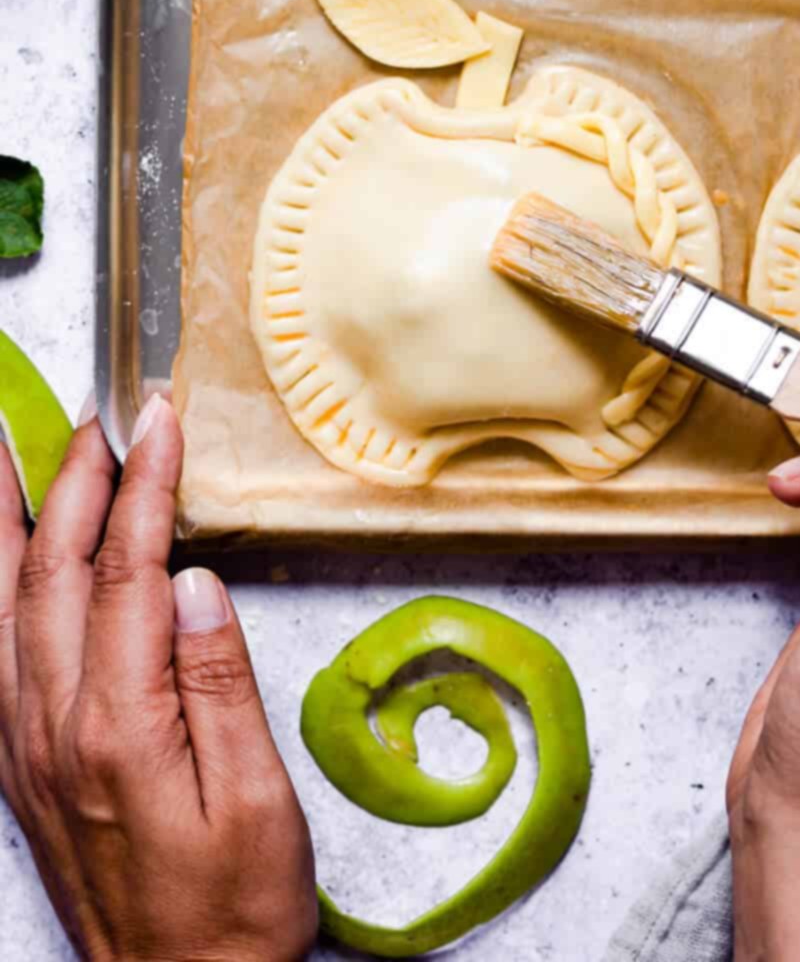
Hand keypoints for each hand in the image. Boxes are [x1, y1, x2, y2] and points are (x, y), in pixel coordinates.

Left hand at [0, 394, 316, 960]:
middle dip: (74, 479)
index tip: (158, 418)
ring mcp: (24, 748)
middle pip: (51, 573)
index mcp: (118, 728)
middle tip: (96, 413)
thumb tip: (194, 578)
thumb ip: (219, 681)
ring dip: (5, 519)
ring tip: (5, 451)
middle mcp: (53, 728)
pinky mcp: (18, 767)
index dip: (143, 485)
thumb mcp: (254, 799)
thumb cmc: (234, 906)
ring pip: (0, 606)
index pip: (127, 572)